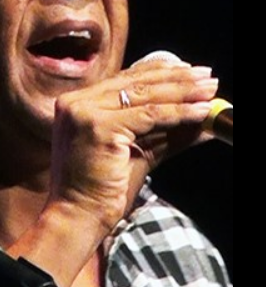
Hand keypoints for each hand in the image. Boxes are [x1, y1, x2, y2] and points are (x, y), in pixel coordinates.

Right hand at [49, 60, 217, 234]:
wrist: (77, 216)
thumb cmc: (101, 189)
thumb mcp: (138, 151)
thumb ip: (166, 132)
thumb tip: (202, 119)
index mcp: (77, 103)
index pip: (124, 79)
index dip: (160, 72)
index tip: (189, 71)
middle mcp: (76, 102)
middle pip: (136, 83)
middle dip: (177, 79)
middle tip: (208, 76)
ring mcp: (84, 112)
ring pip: (144, 96)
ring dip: (183, 92)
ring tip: (210, 90)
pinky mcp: (98, 126)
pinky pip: (148, 115)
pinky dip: (179, 113)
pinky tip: (201, 111)